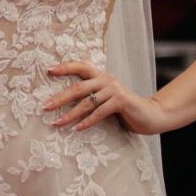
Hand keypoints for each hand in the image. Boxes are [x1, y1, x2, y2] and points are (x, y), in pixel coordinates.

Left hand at [43, 61, 167, 134]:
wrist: (149, 114)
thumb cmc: (123, 107)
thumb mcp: (106, 97)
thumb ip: (92, 94)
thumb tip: (64, 100)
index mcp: (101, 75)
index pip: (81, 66)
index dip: (65, 67)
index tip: (49, 70)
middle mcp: (106, 79)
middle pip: (78, 87)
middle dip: (60, 98)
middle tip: (45, 107)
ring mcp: (114, 90)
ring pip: (87, 102)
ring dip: (69, 114)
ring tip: (56, 123)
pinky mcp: (121, 101)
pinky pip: (99, 112)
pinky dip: (87, 122)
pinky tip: (76, 129)